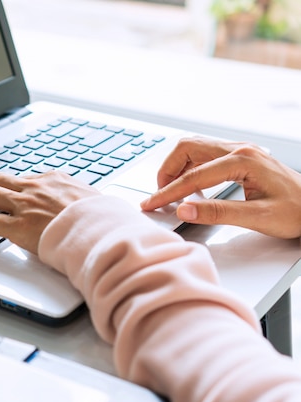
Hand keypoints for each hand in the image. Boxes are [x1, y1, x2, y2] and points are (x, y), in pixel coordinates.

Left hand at [0, 170, 99, 253]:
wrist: (102, 231)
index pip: (22, 179)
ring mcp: (24, 205)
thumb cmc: (101, 219)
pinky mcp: (18, 226)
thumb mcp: (91, 198)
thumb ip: (77, 198)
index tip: (4, 194)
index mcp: (53, 179)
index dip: (9, 188)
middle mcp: (34, 188)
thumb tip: (81, 204)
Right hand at [140, 136, 300, 238]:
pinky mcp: (240, 158)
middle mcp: (239, 150)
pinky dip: (190, 168)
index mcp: (243, 160)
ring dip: (177, 167)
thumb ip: (218, 213)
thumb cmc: (298, 212)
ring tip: (171, 191)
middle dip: (167, 170)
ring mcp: (240, 151)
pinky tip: (191, 187)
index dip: (168, 192)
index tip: (151, 204)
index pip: (193, 175)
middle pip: (187, 148)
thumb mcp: (259, 218)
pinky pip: (204, 155)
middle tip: (159, 194)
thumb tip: (185, 210)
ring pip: (194, 148)